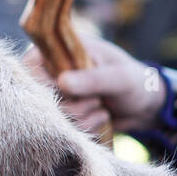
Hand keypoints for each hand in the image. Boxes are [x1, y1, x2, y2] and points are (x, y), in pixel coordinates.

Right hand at [23, 32, 165, 135]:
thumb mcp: (119, 77)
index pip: (30, 68)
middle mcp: (50, 70)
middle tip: (96, 98)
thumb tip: (62, 83)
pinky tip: (100, 115)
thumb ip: (92, 79)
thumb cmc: (134, 80)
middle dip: (72, 104)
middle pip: (39, 96)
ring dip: (82, 116)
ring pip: (52, 115)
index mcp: (58, 49)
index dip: (46, 86)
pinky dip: (85, 125)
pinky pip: (63, 127)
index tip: (70, 92)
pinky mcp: (63, 112)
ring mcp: (55, 92)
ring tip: (101, 105)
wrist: (146, 104)